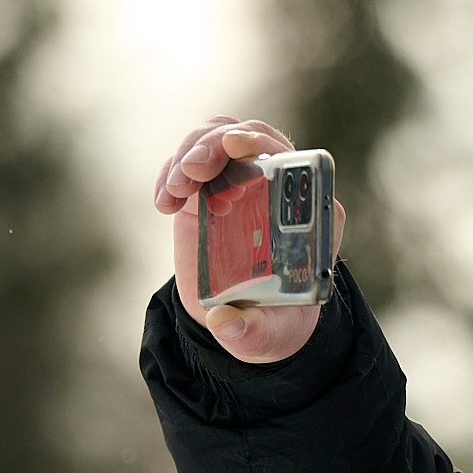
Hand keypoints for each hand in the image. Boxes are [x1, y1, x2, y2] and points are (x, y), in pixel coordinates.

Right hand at [155, 116, 350, 364]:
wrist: (239, 318)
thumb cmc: (267, 325)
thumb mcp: (264, 337)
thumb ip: (248, 333)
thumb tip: (224, 323)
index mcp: (309, 221)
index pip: (300, 167)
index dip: (271, 149)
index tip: (240, 148)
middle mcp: (279, 192)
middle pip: (258, 139)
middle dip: (221, 143)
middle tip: (192, 170)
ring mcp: (243, 182)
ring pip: (221, 135)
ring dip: (193, 150)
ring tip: (174, 190)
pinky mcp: (211, 186)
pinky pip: (192, 156)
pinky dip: (172, 169)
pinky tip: (163, 201)